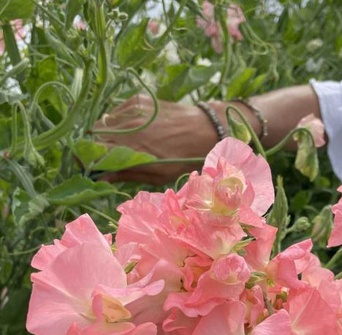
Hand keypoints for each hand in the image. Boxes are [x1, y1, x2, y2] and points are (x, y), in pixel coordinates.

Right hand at [93, 95, 218, 183]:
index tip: (90, 166)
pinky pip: (115, 112)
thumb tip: (100, 178)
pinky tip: (131, 129)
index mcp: (132, 150)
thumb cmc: (182, 159)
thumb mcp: (157, 175)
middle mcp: (128, 128)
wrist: (203, 130)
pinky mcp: (136, 100)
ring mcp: (131, 111)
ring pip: (102, 123)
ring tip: (120, 143)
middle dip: (94, 147)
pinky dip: (116, 121)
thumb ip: (126, 174)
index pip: (94, 152)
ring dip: (105, 134)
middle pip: (93, 136)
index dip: (88, 159)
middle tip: (104, 156)